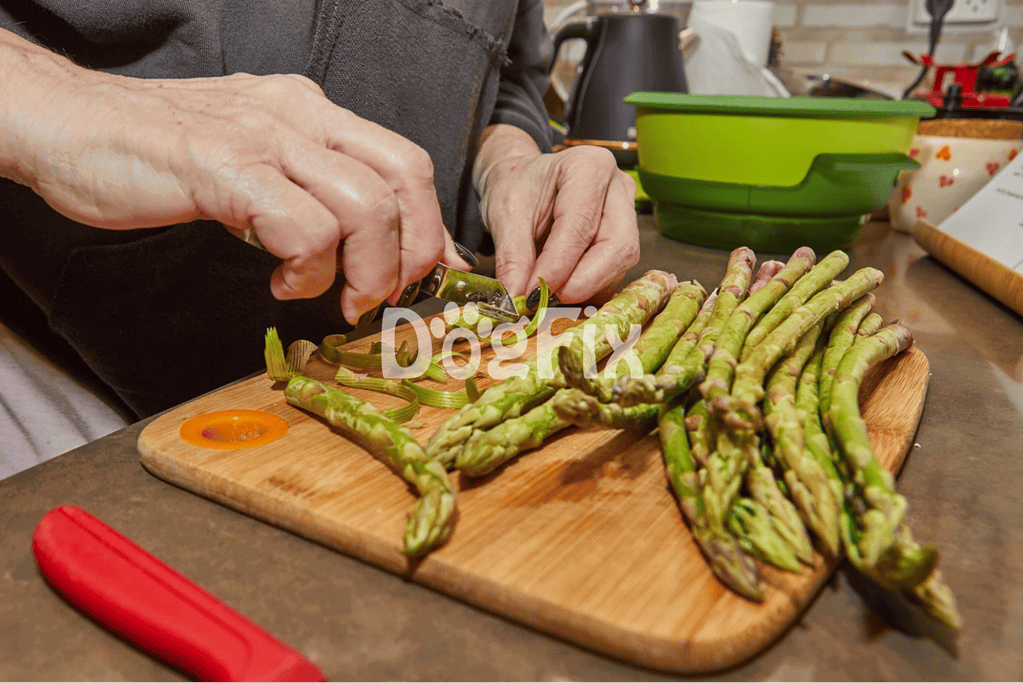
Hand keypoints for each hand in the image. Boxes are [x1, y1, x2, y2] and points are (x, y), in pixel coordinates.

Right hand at [0, 29, 467, 322]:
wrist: (66, 123)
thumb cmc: (158, 155)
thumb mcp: (256, 165)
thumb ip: (314, 194)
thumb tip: (370, 243)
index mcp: (311, 113)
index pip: (405, 163)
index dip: (430, 227)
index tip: (429, 276)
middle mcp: (299, 116)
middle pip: (406, 178)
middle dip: (410, 252)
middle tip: (380, 295)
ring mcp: (264, 139)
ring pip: (366, 206)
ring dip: (363, 270)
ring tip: (324, 294)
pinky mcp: (226, 170)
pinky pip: (304, 227)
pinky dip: (307, 270)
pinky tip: (278, 282)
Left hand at [474, 124, 640, 303]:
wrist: (523, 183)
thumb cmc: (517, 188)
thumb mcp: (505, 215)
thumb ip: (513, 256)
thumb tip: (516, 297)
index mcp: (589, 166)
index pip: (581, 224)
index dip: (559, 265)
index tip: (534, 292)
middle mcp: (618, 188)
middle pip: (617, 246)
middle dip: (584, 281)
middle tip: (547, 300)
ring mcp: (626, 216)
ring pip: (619, 265)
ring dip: (585, 288)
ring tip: (547, 295)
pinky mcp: (623, 242)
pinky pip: (614, 275)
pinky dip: (587, 290)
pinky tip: (560, 290)